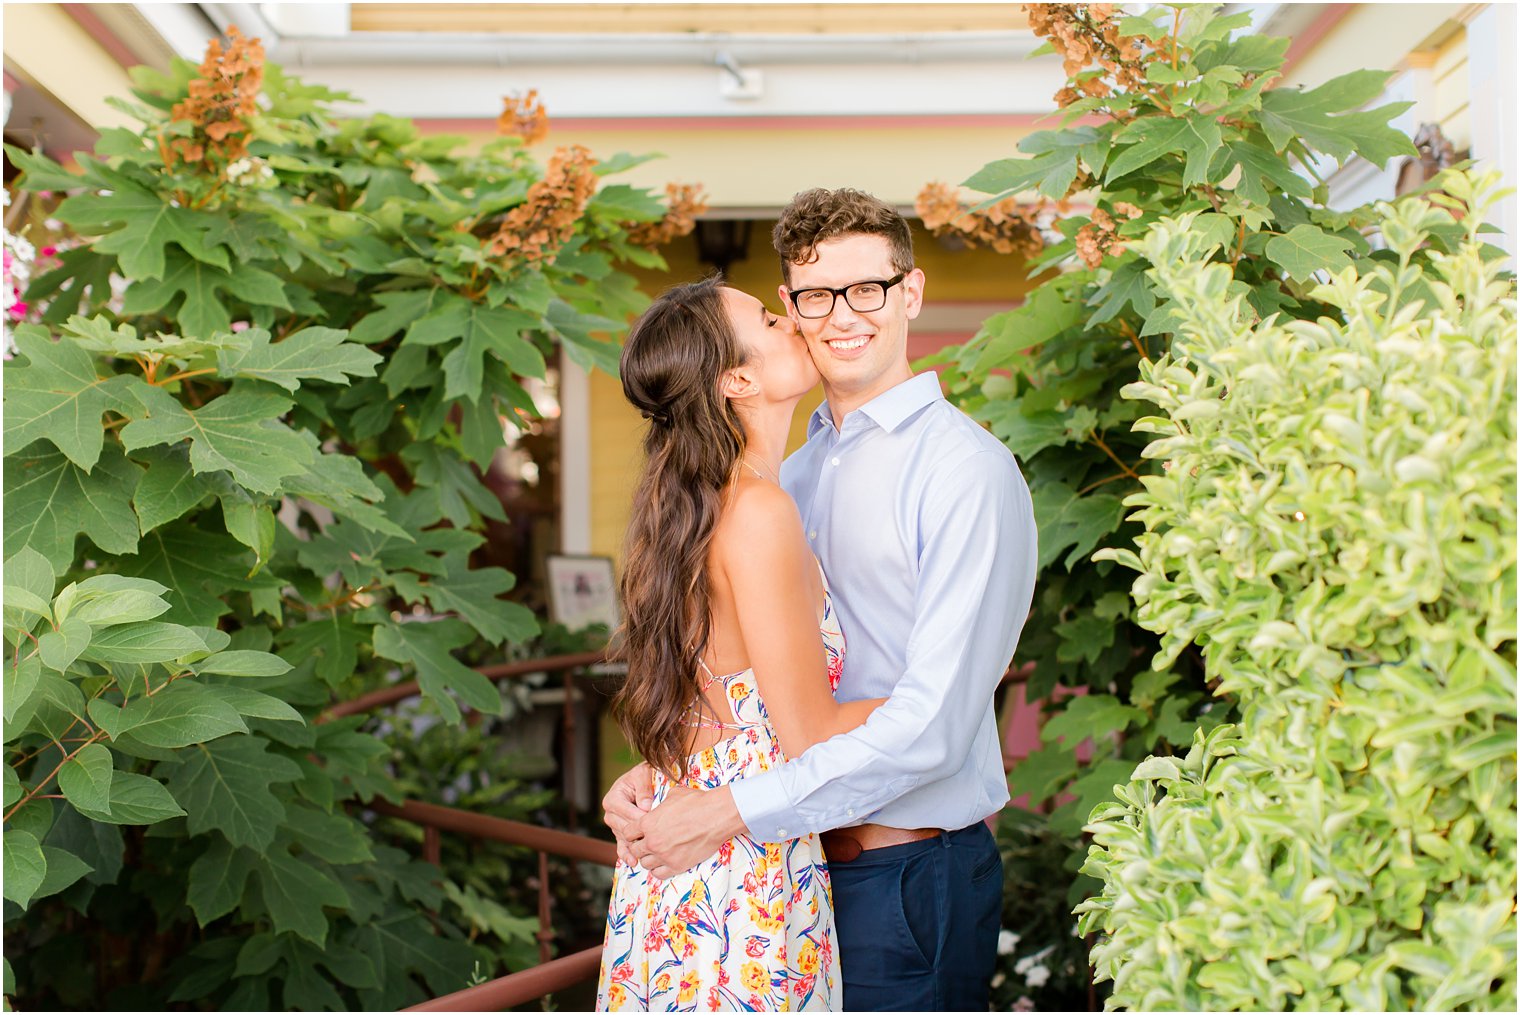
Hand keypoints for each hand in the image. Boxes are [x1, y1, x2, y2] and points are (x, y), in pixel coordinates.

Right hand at [602, 763, 653, 866]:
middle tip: (656, 838)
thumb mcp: (644, 774)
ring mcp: (615, 826)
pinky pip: (621, 846)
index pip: (626, 812)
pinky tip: (633, 862)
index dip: (640, 817)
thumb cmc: (645, 775)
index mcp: (613, 798)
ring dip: (635, 846)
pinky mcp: (621, 834)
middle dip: (639, 833)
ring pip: (624, 838)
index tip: (654, 820)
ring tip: (647, 855)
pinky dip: (626, 854)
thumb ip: (643, 787)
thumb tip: (645, 806)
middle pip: (624, 828)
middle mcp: (610, 814)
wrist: (646, 781)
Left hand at [625, 783, 743, 878]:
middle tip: (648, 842)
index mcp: (648, 823)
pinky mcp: (677, 866)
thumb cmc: (696, 802)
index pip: (627, 833)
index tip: (639, 832)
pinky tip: (665, 862)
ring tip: (657, 852)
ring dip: (649, 858)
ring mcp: (664, 855)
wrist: (716, 816)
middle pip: (634, 850)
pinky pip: (658, 874)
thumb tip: (659, 806)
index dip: (632, 832)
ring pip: (645, 863)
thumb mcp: (673, 795)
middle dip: (639, 845)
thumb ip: (660, 804)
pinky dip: (659, 869)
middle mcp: (652, 841)